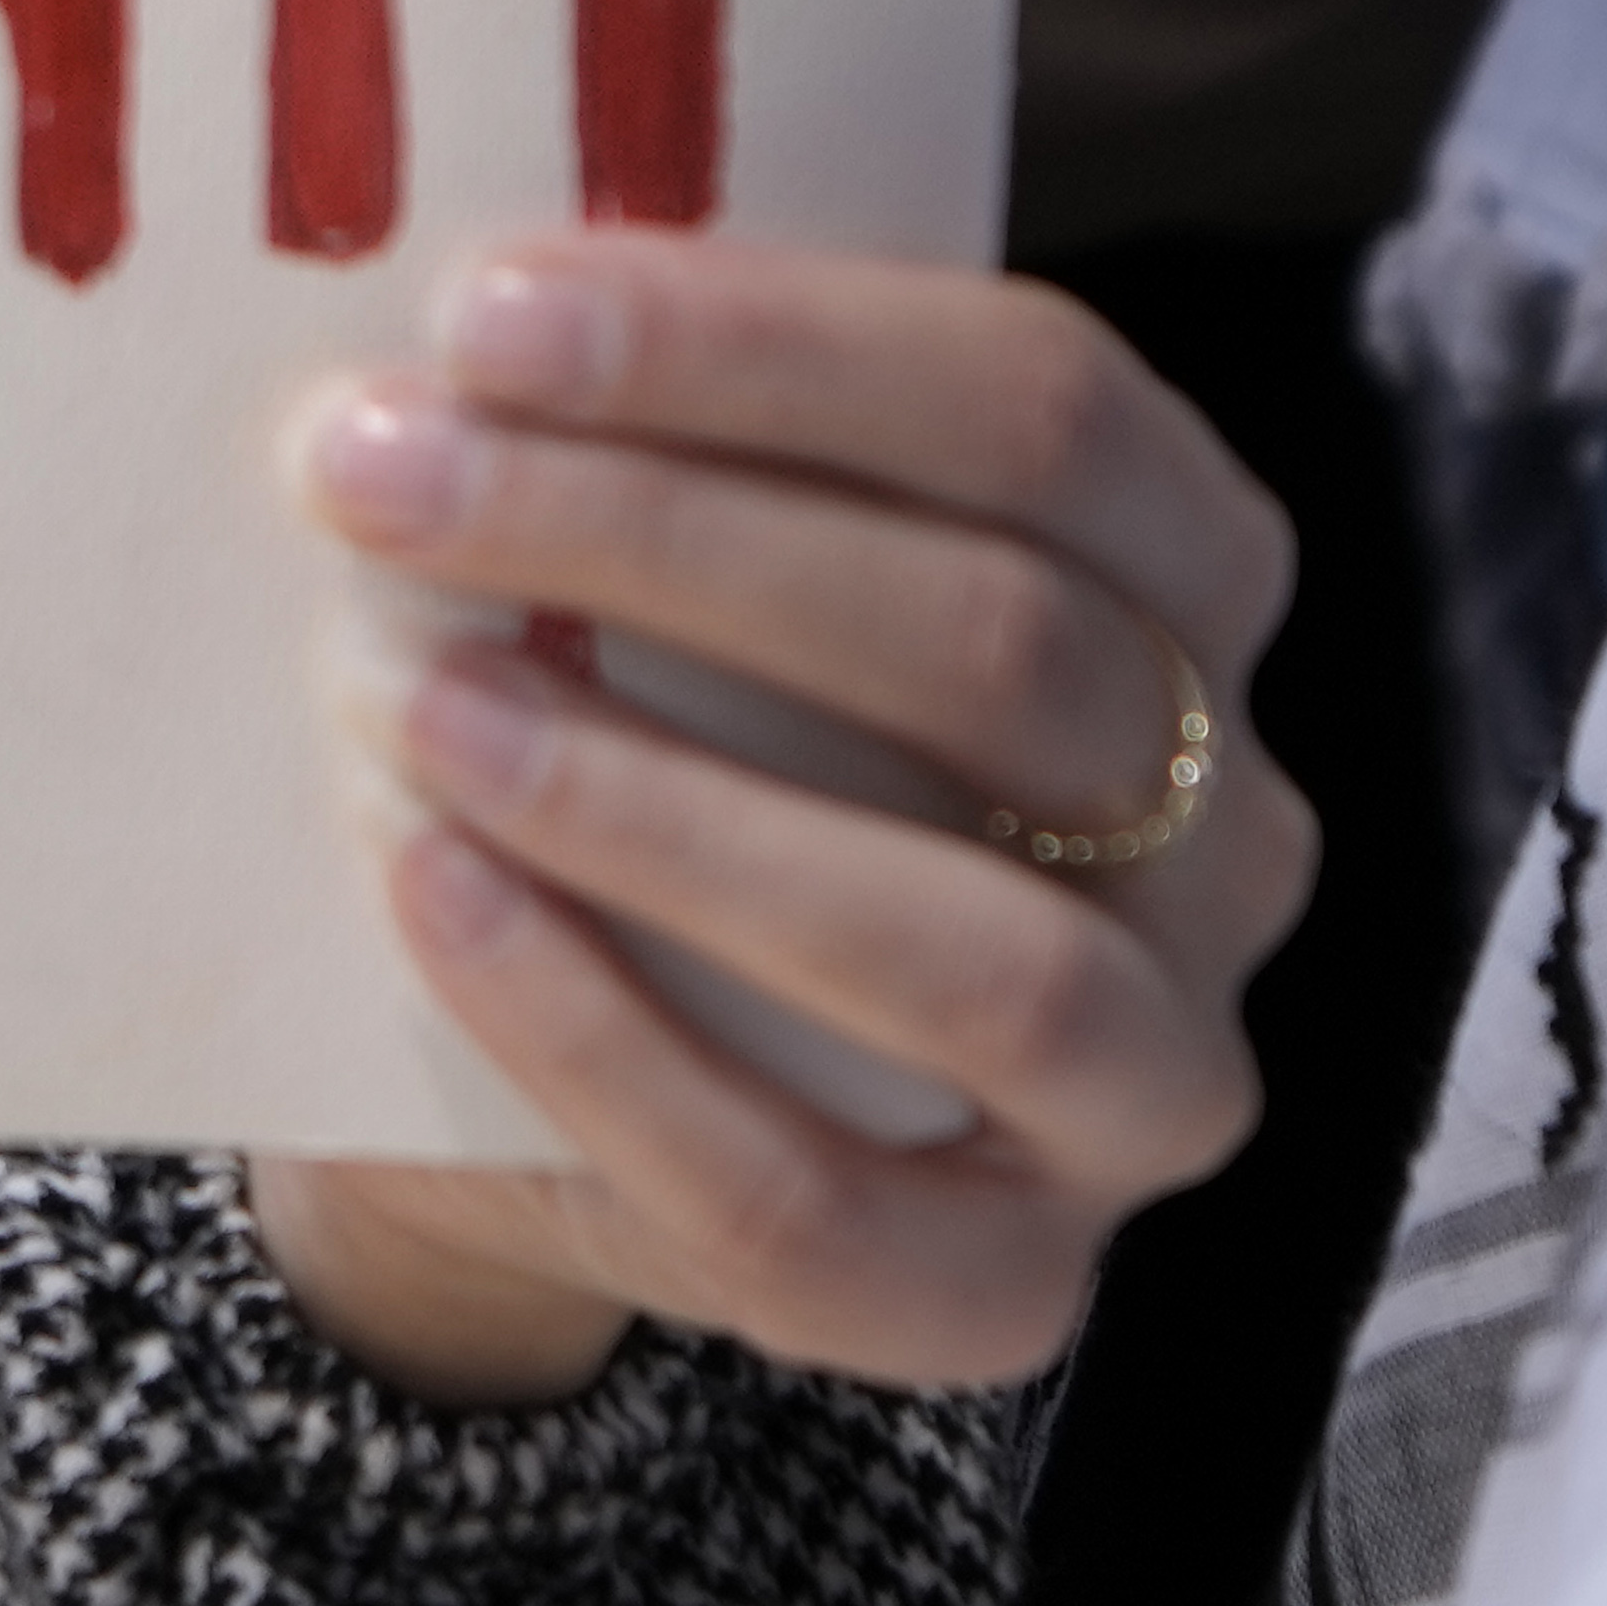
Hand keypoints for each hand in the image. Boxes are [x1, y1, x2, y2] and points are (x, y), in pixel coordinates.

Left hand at [250, 234, 1305, 1405]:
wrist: (507, 1062)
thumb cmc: (619, 723)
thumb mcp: (656, 561)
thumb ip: (636, 443)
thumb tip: (437, 334)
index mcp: (1186, 588)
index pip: (1049, 412)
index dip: (771, 346)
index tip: (486, 314)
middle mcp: (1227, 838)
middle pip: (1006, 648)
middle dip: (661, 539)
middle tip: (379, 476)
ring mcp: (1151, 1086)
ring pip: (984, 956)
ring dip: (668, 810)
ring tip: (420, 706)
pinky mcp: (1005, 1292)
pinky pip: (814, 1198)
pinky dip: (600, 1037)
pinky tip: (432, 896)